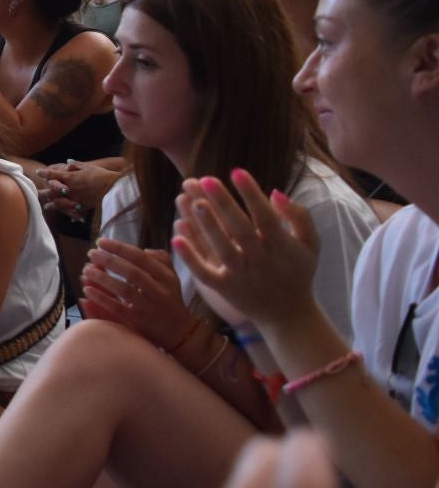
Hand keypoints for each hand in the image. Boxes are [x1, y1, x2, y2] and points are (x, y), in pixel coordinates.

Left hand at [39, 159, 117, 221]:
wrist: (114, 188)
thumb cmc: (102, 175)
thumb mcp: (88, 167)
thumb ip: (76, 165)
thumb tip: (67, 162)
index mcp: (70, 178)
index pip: (53, 175)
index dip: (44, 173)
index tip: (38, 172)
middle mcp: (70, 189)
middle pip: (52, 191)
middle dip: (43, 191)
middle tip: (34, 192)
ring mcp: (75, 199)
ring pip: (58, 203)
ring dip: (51, 204)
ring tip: (46, 205)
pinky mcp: (82, 207)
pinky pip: (71, 211)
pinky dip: (66, 213)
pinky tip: (64, 215)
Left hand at [79, 239, 190, 347]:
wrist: (179, 331)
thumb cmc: (170, 298)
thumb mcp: (171, 277)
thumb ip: (161, 259)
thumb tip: (144, 249)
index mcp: (166, 277)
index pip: (141, 258)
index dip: (120, 248)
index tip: (101, 241)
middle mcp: (159, 291)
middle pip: (132, 272)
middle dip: (109, 260)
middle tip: (91, 253)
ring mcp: (149, 307)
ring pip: (124, 290)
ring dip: (103, 278)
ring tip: (86, 270)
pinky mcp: (138, 320)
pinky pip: (117, 308)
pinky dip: (102, 298)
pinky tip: (87, 290)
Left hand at [173, 170, 322, 333]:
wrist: (289, 315)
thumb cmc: (298, 271)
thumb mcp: (310, 244)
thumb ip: (299, 217)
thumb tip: (275, 192)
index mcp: (282, 246)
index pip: (266, 217)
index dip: (251, 195)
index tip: (236, 171)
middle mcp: (261, 260)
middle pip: (240, 230)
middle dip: (223, 204)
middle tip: (205, 179)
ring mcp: (241, 276)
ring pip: (221, 249)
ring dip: (206, 226)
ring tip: (190, 200)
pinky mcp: (224, 289)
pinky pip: (205, 274)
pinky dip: (191, 257)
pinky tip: (177, 235)